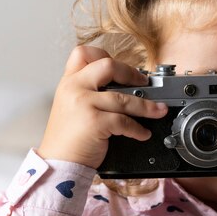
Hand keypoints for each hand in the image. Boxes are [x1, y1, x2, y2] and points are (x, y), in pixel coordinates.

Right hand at [38, 46, 167, 167]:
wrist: (58, 162)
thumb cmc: (68, 139)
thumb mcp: (71, 106)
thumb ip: (88, 92)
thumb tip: (124, 88)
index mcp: (69, 82)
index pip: (83, 53)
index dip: (106, 55)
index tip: (123, 69)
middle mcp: (74, 88)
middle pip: (107, 65)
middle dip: (132, 73)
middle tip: (144, 84)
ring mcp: (83, 103)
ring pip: (123, 97)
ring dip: (146, 106)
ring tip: (158, 111)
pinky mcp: (94, 122)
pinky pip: (124, 121)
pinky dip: (138, 128)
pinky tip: (142, 133)